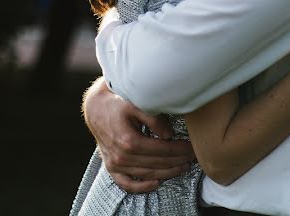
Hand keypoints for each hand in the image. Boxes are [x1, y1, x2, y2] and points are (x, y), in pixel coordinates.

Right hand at [83, 77, 194, 192]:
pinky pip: (126, 183)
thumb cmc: (118, 103)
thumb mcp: (136, 104)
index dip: (180, 150)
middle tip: (193, 157)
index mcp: (129, 141)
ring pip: (147, 174)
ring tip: (182, 167)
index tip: (192, 148)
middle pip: (158, 163)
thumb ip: (154, 119)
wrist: (96, 107)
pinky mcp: (111, 166)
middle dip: (178, 161)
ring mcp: (115, 163)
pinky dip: (141, 187)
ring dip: (167, 173)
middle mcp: (122, 156)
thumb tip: (168, 134)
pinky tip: (156, 184)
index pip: (163, 150)